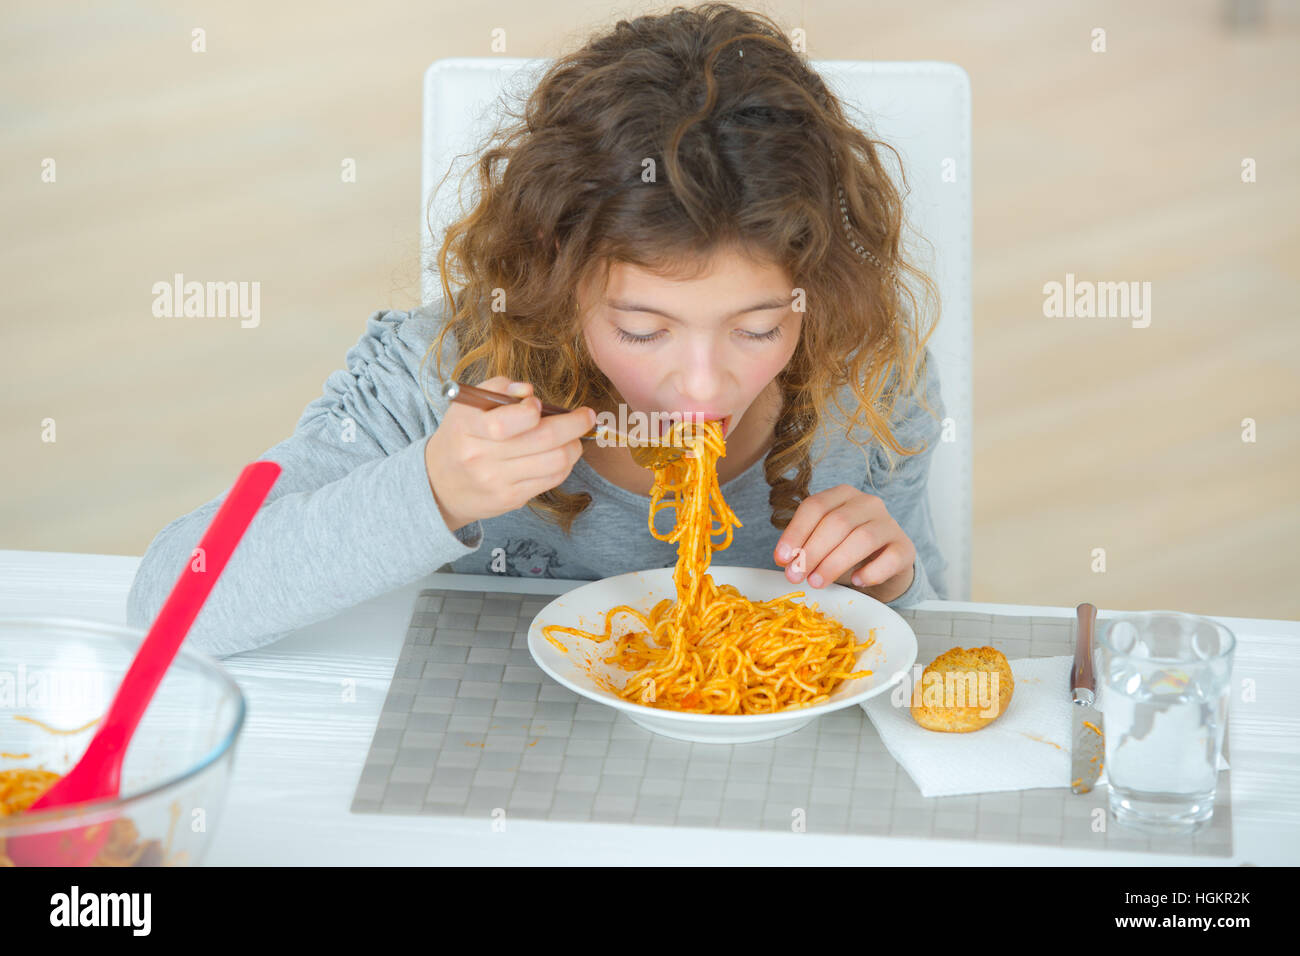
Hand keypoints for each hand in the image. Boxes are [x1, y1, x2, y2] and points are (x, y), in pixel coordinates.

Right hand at [424, 375, 596, 531]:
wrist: (440, 483)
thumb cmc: (462, 435)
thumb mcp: (468, 404)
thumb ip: (498, 388)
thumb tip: (528, 391)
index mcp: (467, 427)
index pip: (507, 421)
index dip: (533, 410)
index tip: (539, 404)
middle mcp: (479, 456)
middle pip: (543, 440)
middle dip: (574, 424)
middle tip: (587, 416)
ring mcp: (495, 481)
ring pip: (554, 462)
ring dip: (574, 446)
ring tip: (575, 437)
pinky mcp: (509, 499)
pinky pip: (551, 480)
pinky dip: (565, 464)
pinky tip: (563, 454)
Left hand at [772, 484, 915, 603]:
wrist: (884, 563)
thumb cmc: (846, 549)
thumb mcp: (822, 542)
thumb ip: (804, 546)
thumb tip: (784, 560)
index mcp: (842, 495)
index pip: (815, 506)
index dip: (796, 532)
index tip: (780, 558)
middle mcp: (868, 503)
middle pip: (837, 522)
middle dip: (812, 551)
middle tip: (796, 576)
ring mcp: (889, 524)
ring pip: (862, 538)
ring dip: (835, 563)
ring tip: (817, 582)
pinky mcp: (905, 547)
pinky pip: (890, 558)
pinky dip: (871, 572)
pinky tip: (856, 581)